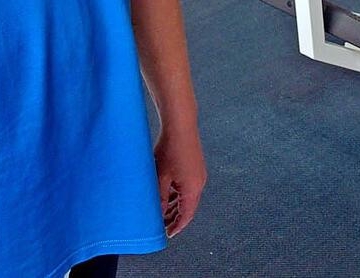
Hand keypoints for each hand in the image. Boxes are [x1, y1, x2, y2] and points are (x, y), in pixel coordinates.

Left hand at [154, 122, 205, 237]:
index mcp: (192, 188)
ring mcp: (199, 175)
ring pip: (188, 197)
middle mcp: (199, 183)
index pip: (186, 215)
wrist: (181, 125)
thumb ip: (161, 197)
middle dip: (176, 217)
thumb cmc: (169, 149)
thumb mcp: (161, 176)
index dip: (177, 226)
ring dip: (177, 205)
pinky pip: (189, 187)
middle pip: (188, 207)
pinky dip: (180, 194)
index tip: (168, 234)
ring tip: (163, 212)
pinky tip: (169, 195)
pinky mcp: (196, 167)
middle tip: (162, 225)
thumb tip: (159, 213)